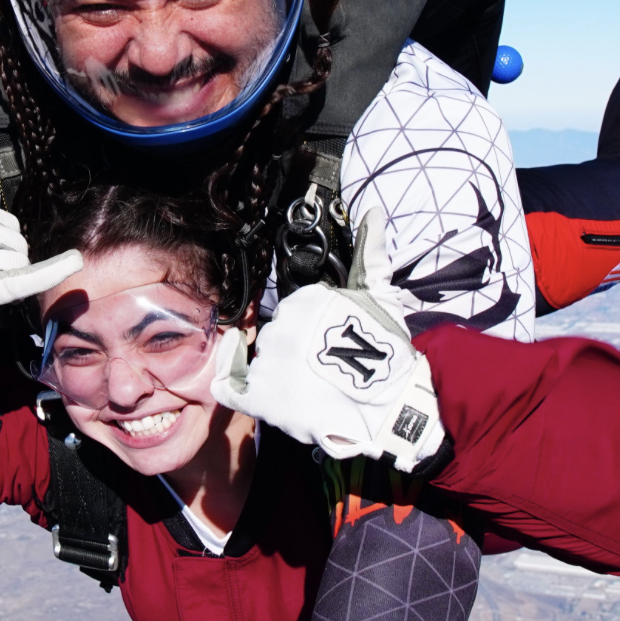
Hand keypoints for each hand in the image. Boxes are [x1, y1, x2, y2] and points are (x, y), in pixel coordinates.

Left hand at [214, 213, 444, 470]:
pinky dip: (229, 377)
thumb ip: (370, 255)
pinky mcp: (261, 398)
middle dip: (294, 348)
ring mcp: (270, 363)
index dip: (308, 327)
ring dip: (276, 369)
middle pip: (275, 335)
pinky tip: (247, 382)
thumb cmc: (388, 352)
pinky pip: (228, 385)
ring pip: (259, 359)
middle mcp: (282, 327)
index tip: (328, 342)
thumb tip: (373, 212)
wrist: (391, 408)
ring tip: (309, 386)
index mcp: (305, 300)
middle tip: (323, 368)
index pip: (293, 311)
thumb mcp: (381, 297)